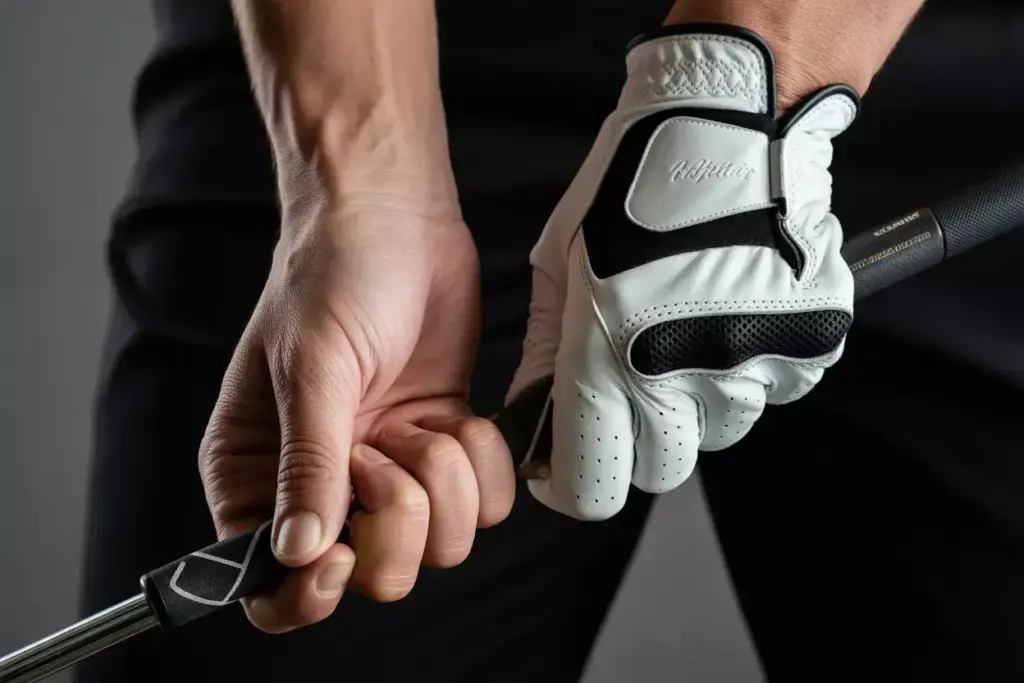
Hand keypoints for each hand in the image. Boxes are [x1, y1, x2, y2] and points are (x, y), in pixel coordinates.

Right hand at [199, 193, 514, 633]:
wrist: (393, 219)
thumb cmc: (330, 278)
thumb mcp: (312, 371)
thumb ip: (308, 467)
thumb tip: (298, 554)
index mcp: (257, 473)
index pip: (268, 579)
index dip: (308, 591)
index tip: (342, 554)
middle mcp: (323, 482)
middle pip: (372, 575)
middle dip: (395, 519)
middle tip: (384, 454)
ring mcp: (388, 468)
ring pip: (439, 544)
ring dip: (442, 482)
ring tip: (419, 421)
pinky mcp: (442, 445)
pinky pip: (484, 503)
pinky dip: (482, 463)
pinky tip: (457, 414)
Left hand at [505, 25, 858, 519]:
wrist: (729, 123)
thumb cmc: (629, 187)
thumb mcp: (559, 267)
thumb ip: (547, 357)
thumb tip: (538, 421)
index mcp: (607, 355)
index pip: (593, 489)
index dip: (579, 483)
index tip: (574, 461)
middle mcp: (683, 374)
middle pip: (661, 470)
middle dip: (640, 439)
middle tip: (634, 380)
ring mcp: (754, 363)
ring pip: (719, 429)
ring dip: (699, 398)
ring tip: (690, 324)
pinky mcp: (809, 344)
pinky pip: (772, 389)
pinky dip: (751, 364)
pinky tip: (734, 307)